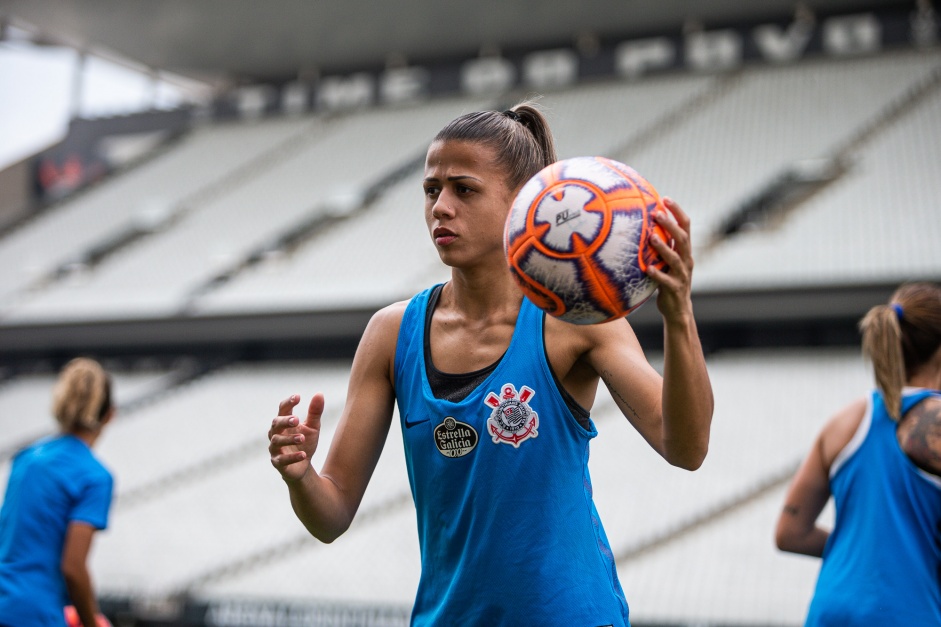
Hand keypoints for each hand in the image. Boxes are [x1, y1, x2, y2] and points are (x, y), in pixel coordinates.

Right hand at [268, 393, 323, 482]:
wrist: (303, 466)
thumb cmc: (305, 443)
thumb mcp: (313, 427)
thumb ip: (315, 412)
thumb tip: (319, 393)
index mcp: (284, 422)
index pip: (283, 409)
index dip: (288, 402)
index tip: (298, 397)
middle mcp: (276, 434)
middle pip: (275, 424)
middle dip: (285, 421)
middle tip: (296, 419)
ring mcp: (275, 448)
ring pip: (277, 441)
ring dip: (289, 439)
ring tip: (302, 438)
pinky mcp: (278, 463)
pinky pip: (282, 460)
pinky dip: (293, 457)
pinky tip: (303, 455)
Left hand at [647, 197, 693, 321]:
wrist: (678, 310)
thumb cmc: (668, 281)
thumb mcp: (667, 262)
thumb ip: (661, 246)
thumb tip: (642, 226)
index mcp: (685, 251)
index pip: (685, 226)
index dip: (677, 212)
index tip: (665, 198)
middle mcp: (687, 260)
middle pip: (682, 238)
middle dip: (670, 224)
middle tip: (657, 213)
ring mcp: (682, 275)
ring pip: (675, 258)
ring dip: (663, 247)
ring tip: (651, 238)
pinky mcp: (675, 289)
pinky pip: (666, 281)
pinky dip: (658, 274)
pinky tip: (648, 269)